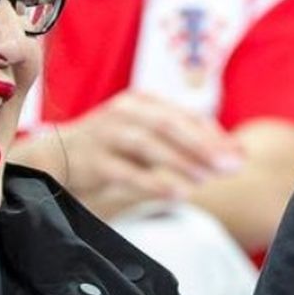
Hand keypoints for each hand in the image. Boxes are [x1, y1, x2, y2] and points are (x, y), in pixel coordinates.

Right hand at [26, 91, 244, 218]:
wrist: (55, 156)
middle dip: (203, 146)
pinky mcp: (91, 160)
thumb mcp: (149, 138)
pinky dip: (153, 182)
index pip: (185, 116)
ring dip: (180, 161)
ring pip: (148, 144)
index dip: (215, 135)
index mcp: (142, 101)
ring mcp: (105, 134)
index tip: (238, 156)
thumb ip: (187, 143)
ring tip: (206, 177)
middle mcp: (125, 112)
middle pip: (169, 125)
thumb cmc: (113, 147)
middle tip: (230, 166)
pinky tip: (176, 193)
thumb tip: (237, 154)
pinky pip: (125, 171)